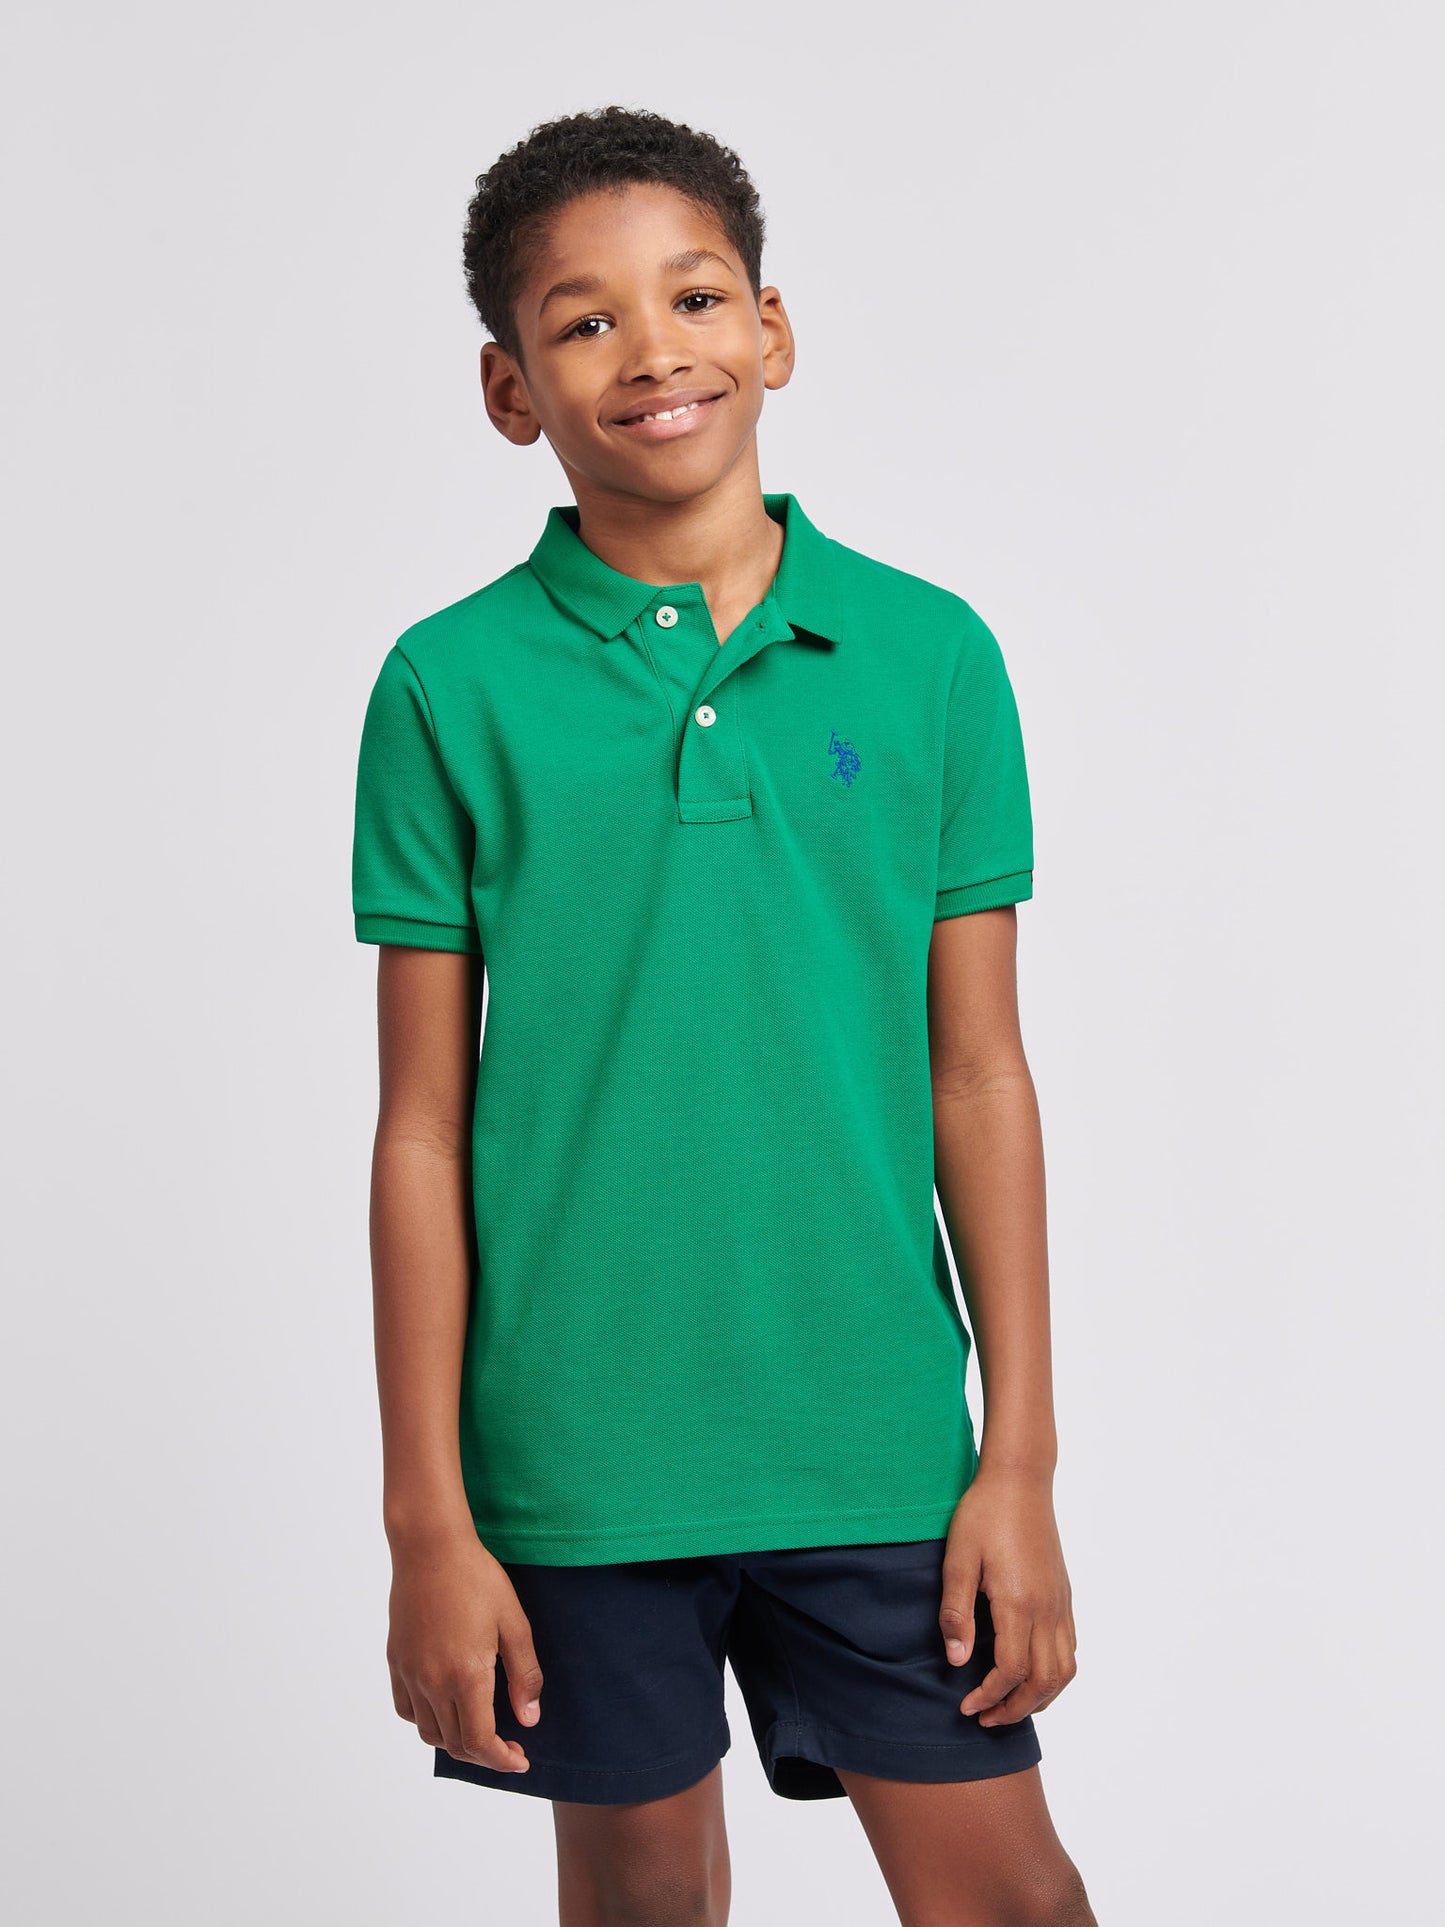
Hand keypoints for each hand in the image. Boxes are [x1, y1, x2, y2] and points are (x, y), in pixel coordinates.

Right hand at [387, 1526, 544, 1771]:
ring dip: (455, 1741)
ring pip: (429, 1732)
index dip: (502, 1760)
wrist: (430, 1547)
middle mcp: (433, 1682)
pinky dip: (426, 1720)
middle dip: (484, 1754)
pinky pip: (406, 1709)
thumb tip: (529, 1719)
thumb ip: (523, 1675)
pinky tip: (444, 1706)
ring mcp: (410, 1673)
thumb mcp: (514, 1623)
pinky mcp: (396, 1661)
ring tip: (478, 1728)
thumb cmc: (477, 1579)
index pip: (480, 1742)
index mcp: (467, 1675)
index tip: (521, 1760)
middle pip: (455, 1743)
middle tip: (509, 1745)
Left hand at [939, 1464, 1076, 1726]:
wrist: (1020, 1480)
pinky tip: (1032, 1673)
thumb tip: (957, 1661)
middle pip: (1043, 1682)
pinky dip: (1056, 1674)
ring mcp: (1060, 1603)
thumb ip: (957, 1611)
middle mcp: (1047, 1609)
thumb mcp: (958, 1558)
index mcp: (1018, 1603)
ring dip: (1040, 1698)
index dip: (988, 1697)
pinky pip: (1071, 1649)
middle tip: (985, 1718)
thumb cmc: (983, 1515)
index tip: (966, 1706)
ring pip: (1065, 1671)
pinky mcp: (1065, 1595)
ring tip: (1011, 1705)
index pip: (1010, 1671)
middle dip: (1015, 1709)